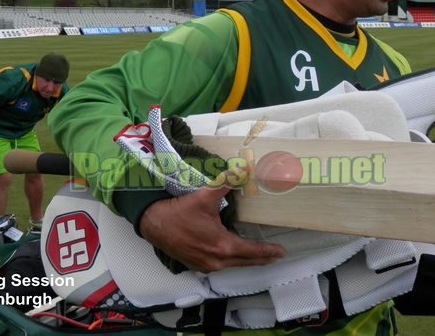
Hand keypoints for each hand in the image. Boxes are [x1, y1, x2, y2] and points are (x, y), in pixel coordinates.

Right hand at [139, 180, 285, 272]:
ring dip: (245, 259)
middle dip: (261, 258)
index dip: (268, 251)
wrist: (154, 223)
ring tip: (256, 255)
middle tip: (274, 255)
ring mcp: (205, 264)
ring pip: (233, 264)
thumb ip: (226, 182)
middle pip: (245, 261)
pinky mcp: (196, 264)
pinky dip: (230, 260)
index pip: (252, 251)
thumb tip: (242, 169)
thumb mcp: (205, 195)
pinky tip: (231, 254)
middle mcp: (216, 260)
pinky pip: (219, 265)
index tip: (280, 251)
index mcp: (222, 246)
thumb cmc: (178, 212)